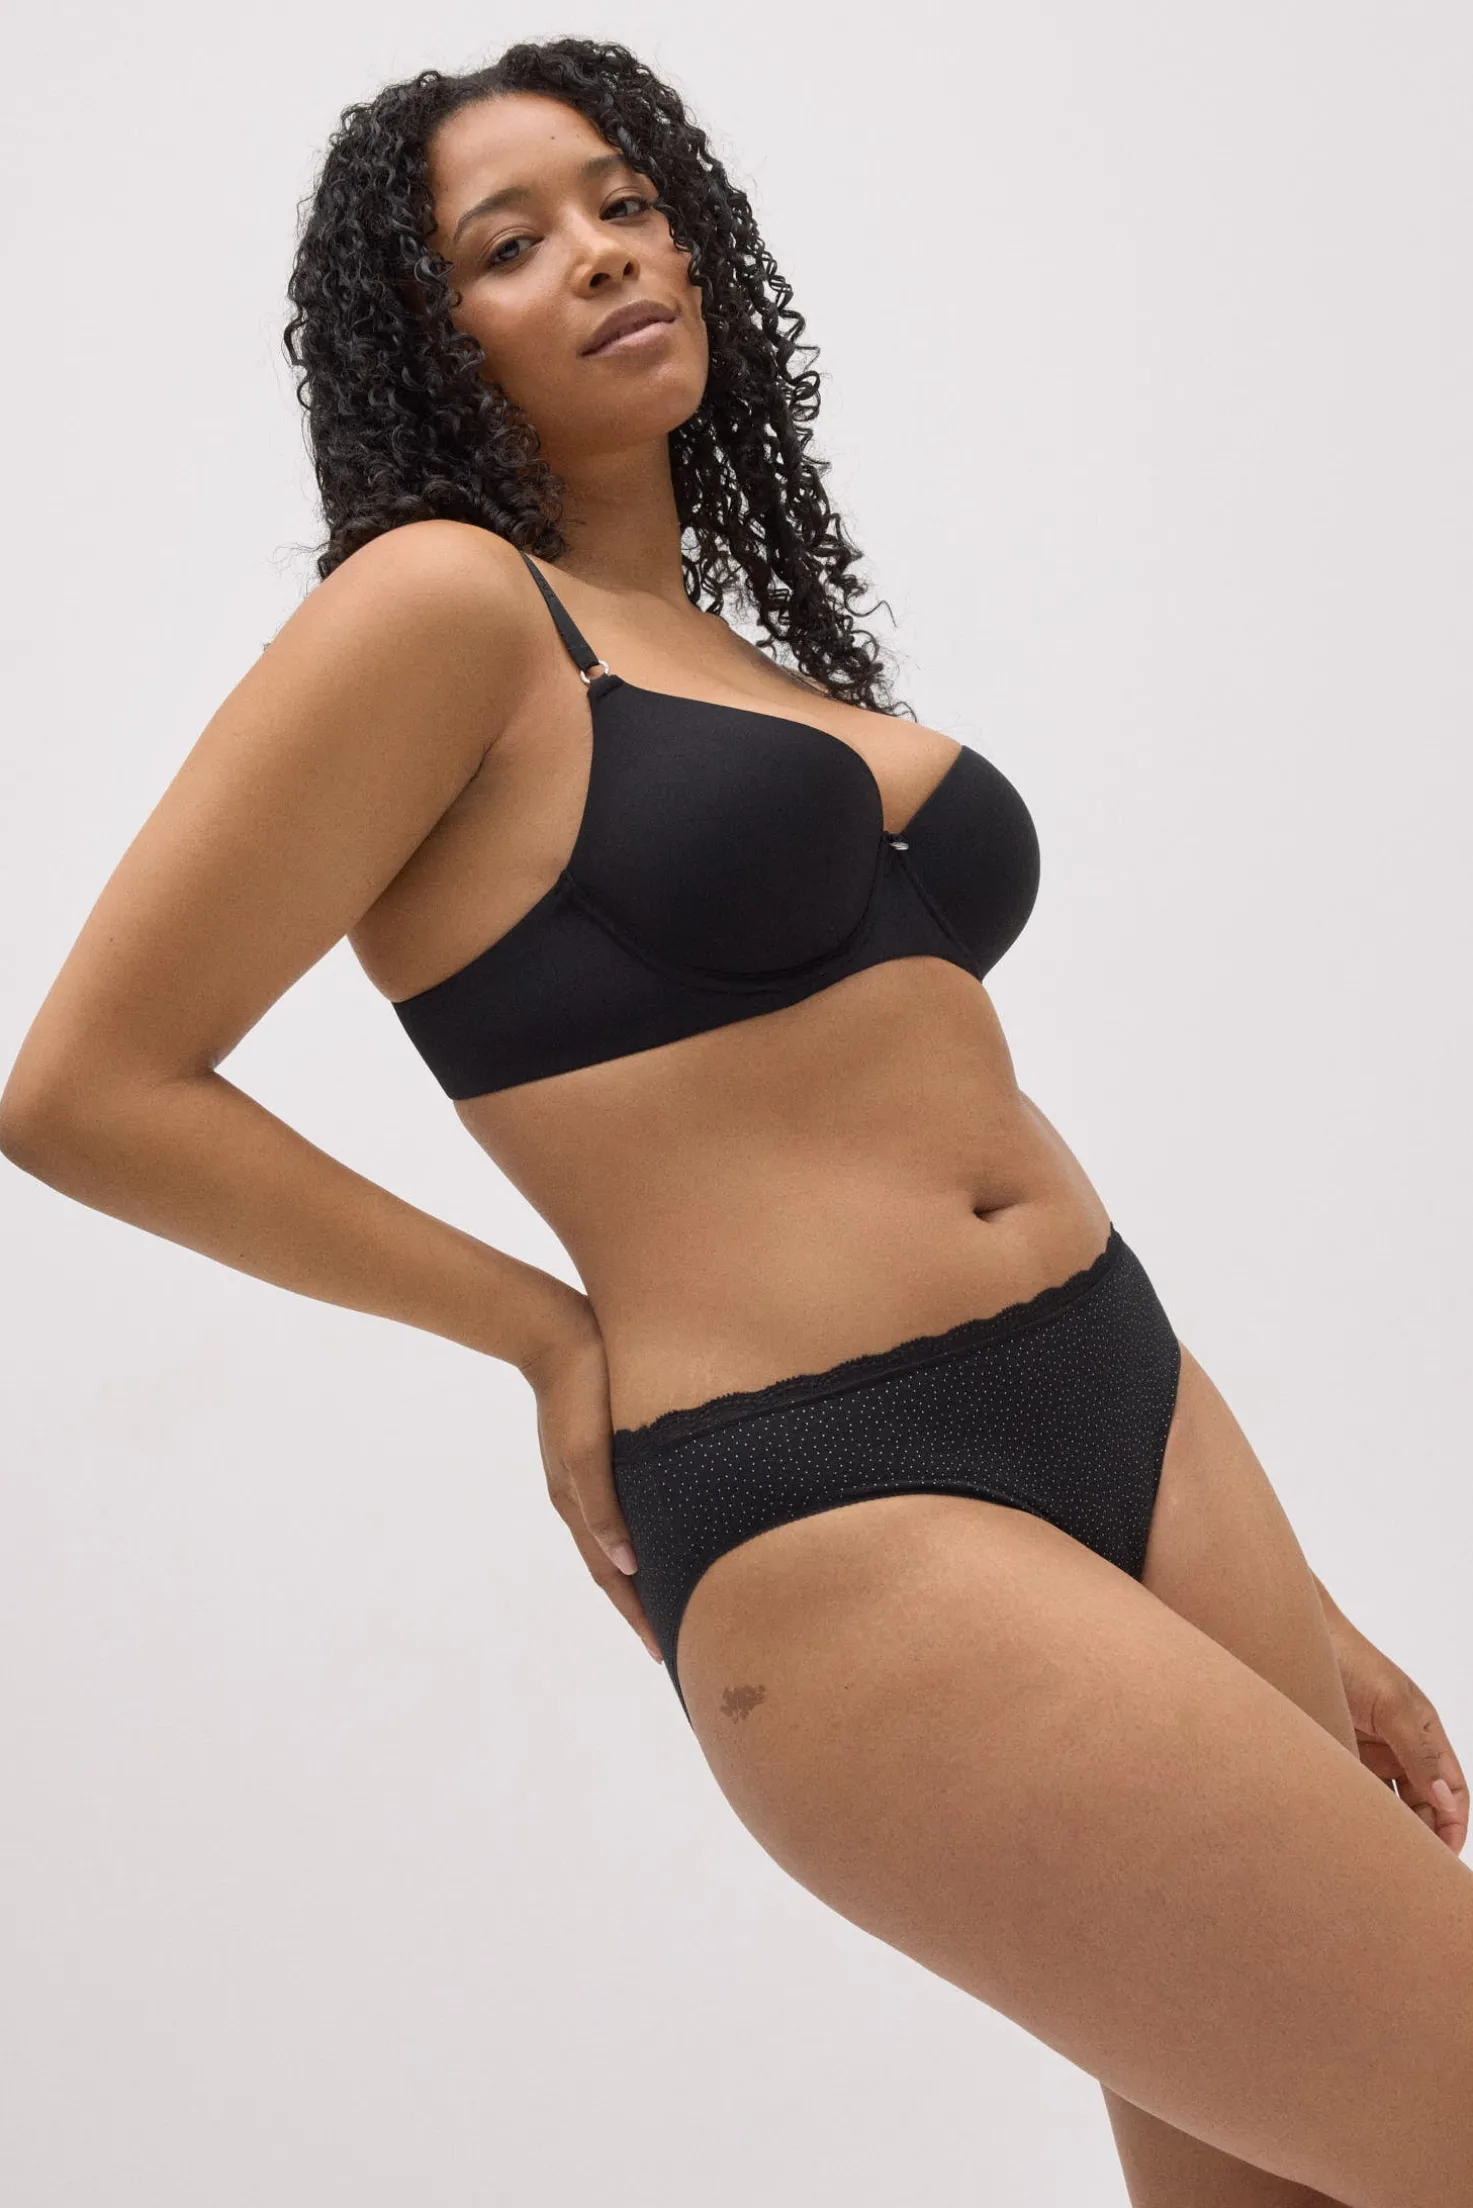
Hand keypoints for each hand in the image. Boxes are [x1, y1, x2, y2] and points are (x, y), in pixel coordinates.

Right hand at [520, 1292, 663, 1666]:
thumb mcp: (586, 1449)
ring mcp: (589, 1475)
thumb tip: (627, 1564)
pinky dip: (640, 1534)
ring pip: (619, 1540)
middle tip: (673, 1641)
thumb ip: (602, 1506)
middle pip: (614, 1567)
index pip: (611, 1577)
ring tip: (672, 1598)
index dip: (636, 1614)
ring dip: (641, 1574)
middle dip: (639, 1606)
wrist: (555, 1330)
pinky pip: (623, 1507)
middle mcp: (582, 1497)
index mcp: (577, 1503)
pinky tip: (661, 1533)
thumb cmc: (576, 1388)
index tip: (663, 1653)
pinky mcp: (601, 1452)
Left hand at [1315, 1578, 1466, 1854]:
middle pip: (1421, 1805)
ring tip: (1377, 1856)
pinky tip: (1348, 1832)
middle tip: (1406, 1867)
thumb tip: (1447, 1802)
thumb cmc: (1349, 1657)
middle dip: (1420, 1834)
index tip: (1443, 1855)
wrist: (1292, 1637)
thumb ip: (1418, 1753)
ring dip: (1385, 1827)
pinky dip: (1353, 1814)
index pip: (1451, 1789)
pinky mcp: (1334, 1756)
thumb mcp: (1391, 1703)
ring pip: (1385, 1804)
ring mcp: (1365, 1754)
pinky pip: (1350, 1794)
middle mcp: (1399, 1747)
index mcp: (1425, 1733)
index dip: (1453, 1823)